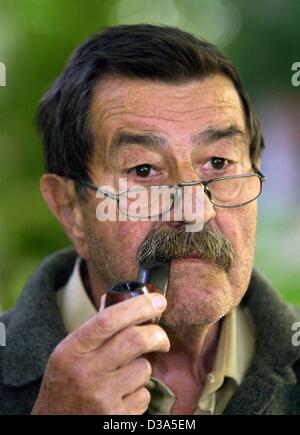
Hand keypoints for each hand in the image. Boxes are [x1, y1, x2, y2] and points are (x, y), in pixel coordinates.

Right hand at [31, 292, 168, 414]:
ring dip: (142, 369)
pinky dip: (139, 393)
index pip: (109, 319)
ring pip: (143, 368)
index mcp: (72, 350)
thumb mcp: (69, 354)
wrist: (55, 425)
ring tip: (124, 377)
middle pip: (135, 340)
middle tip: (161, 338)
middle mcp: (85, 372)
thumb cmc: (64, 385)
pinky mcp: (115, 417)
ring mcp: (101, 397)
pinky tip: (122, 397)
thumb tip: (124, 300)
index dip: (139, 306)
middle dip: (157, 334)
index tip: (158, 301)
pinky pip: (143, 395)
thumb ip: (95, 330)